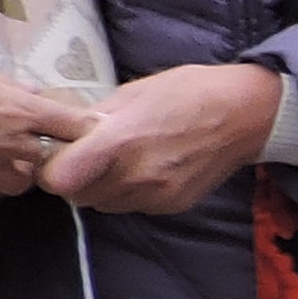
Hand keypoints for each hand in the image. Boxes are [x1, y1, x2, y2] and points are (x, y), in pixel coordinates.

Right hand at [0, 29, 92, 196]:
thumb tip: (34, 96)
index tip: (92, 131)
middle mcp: (6, 143)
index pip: (75, 128)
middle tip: (34, 141)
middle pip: (50, 164)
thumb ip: (9, 90)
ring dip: (17, 170)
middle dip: (46, 154)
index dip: (87, 132)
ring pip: (19, 182)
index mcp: (16, 109)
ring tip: (0, 151)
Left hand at [39, 64, 286, 215]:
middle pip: (78, 195)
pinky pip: (133, 205)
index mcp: (120, 141)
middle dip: (77, 177)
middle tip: (91, 155)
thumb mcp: (134, 92)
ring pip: (104, 204)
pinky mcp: (172, 206)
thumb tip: (67, 131)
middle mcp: (136, 176)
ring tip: (122, 161)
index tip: (59, 155)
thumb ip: (96, 118)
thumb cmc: (189, 92)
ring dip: (103, 187)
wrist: (245, 115)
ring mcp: (156, 195)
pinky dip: (131, 191)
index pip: (58, 179)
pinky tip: (148, 168)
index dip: (52, 168)